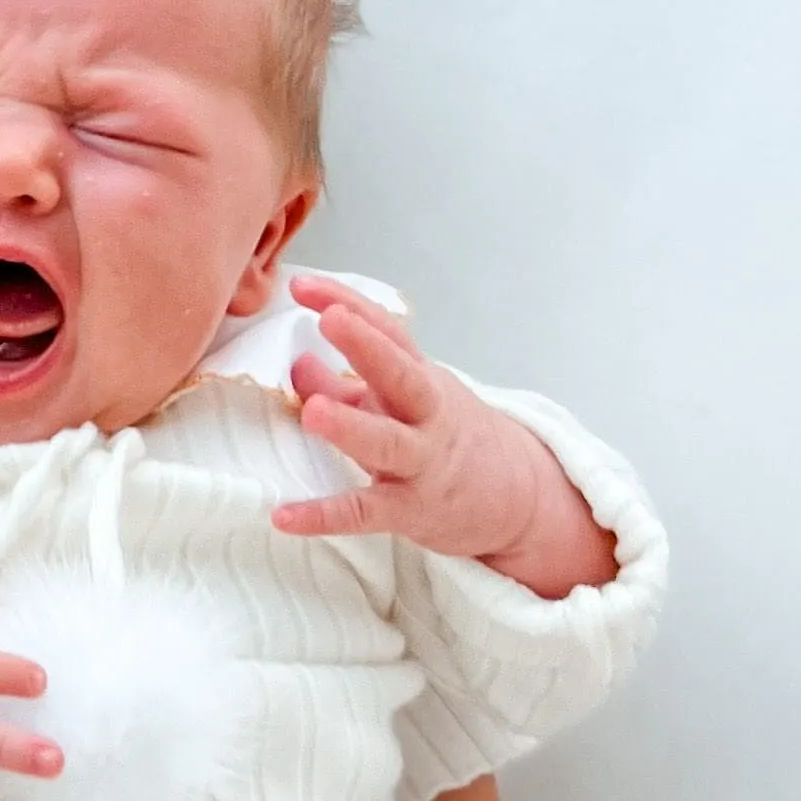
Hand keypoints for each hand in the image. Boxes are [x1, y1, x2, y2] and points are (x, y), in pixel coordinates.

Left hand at [275, 277, 616, 599]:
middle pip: (402, 375)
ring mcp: (422, 464)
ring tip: (311, 412)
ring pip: (387, 442)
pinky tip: (283, 516)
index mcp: (421, 381)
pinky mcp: (412, 511)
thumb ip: (344, 385)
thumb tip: (295, 362)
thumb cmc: (445, 440)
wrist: (518, 498)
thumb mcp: (402, 405)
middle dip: (368, 346)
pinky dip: (324, 514)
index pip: (388, 332)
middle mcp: (426, 417)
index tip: (302, 284)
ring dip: (350, 426)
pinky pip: (365, 512)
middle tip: (330, 319)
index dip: (349, 305)